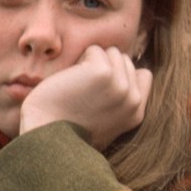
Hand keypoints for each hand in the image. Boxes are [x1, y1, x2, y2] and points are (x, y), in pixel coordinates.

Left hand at [19, 45, 152, 149]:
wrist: (46, 139)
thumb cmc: (64, 129)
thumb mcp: (104, 121)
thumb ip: (119, 100)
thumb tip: (126, 71)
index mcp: (136, 113)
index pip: (143, 75)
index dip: (120, 75)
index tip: (99, 89)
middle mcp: (132, 100)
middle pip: (125, 60)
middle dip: (105, 67)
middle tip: (84, 92)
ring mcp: (120, 86)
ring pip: (112, 52)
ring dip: (92, 62)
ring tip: (78, 86)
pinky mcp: (103, 73)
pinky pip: (94, 50)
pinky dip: (80, 60)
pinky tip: (71, 81)